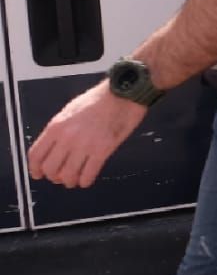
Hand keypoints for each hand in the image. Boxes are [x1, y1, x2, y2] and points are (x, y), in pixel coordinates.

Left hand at [28, 81, 146, 188]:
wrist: (124, 93)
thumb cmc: (100, 99)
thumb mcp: (70, 111)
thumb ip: (59, 130)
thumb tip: (54, 147)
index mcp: (57, 126)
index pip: (36, 155)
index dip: (35, 169)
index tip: (38, 173)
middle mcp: (68, 137)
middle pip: (50, 169)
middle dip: (54, 177)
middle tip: (60, 177)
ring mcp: (85, 145)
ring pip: (68, 175)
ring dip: (70, 181)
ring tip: (74, 180)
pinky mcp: (103, 150)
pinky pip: (88, 174)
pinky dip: (85, 181)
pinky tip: (87, 179)